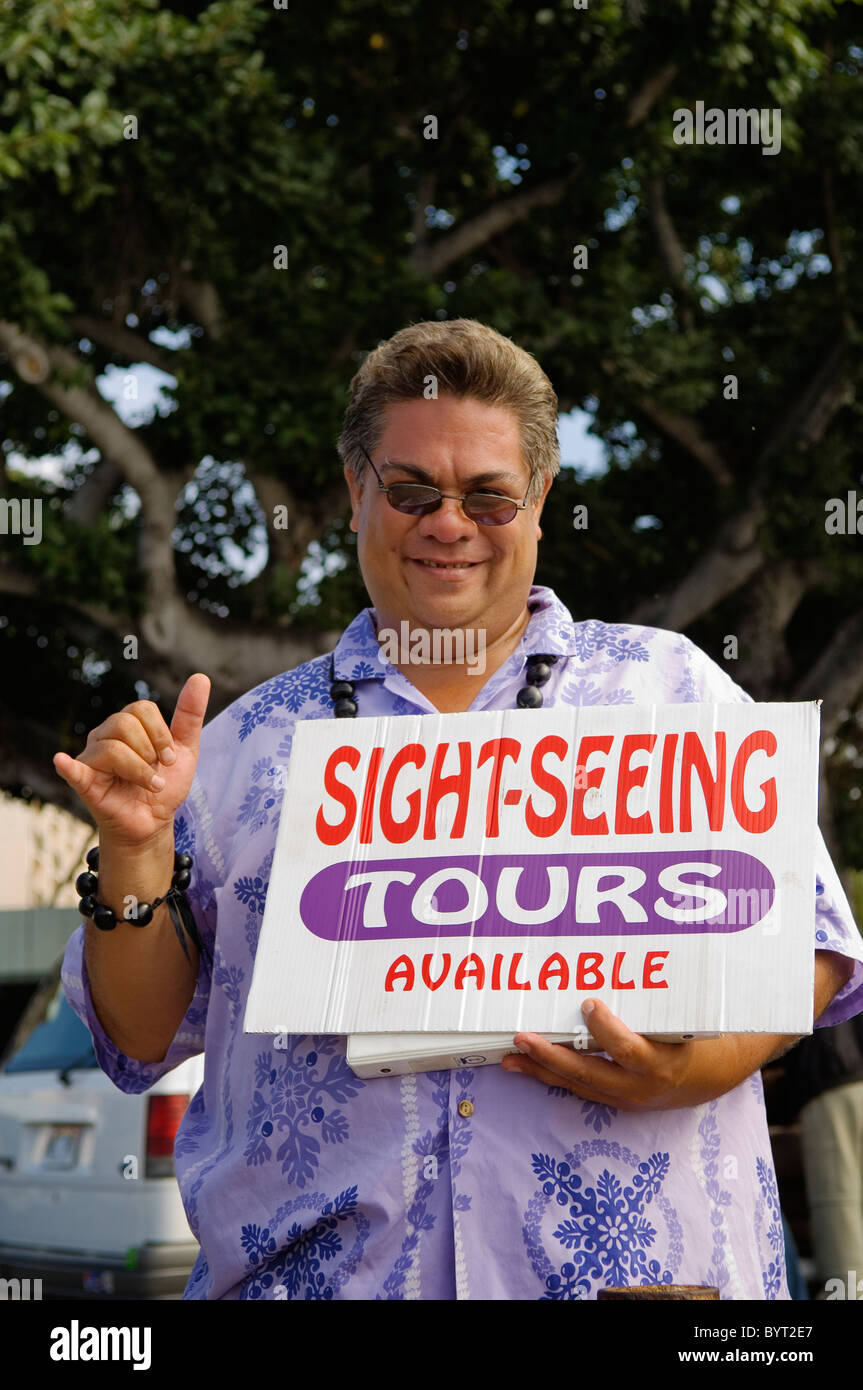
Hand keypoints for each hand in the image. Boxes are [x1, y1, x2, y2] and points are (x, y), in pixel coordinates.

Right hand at [53, 673, 210, 847]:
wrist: (155, 821)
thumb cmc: (165, 783)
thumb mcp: (185, 749)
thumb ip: (190, 715)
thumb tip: (200, 677)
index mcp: (127, 724)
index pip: (141, 708)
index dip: (161, 734)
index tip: (169, 758)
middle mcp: (105, 735)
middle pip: (125, 723)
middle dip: (150, 750)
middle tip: (157, 772)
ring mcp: (91, 758)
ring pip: (112, 748)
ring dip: (140, 770)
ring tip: (149, 786)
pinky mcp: (84, 783)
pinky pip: (74, 770)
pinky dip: (68, 766)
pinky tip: (62, 761)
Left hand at [502, 998, 740, 1112]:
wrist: (711, 1078)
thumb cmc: (697, 1038)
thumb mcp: (685, 1020)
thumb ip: (657, 1003)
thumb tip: (625, 967)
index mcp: (661, 1063)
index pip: (628, 1050)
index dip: (606, 1029)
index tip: (588, 1002)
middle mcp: (640, 1086)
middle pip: (589, 1072)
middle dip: (551, 1056)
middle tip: (522, 1038)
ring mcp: (625, 1097)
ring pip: (577, 1084)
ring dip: (540, 1070)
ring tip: (509, 1059)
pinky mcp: (615, 1101)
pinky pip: (579, 1088)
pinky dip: (551, 1077)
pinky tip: (525, 1066)